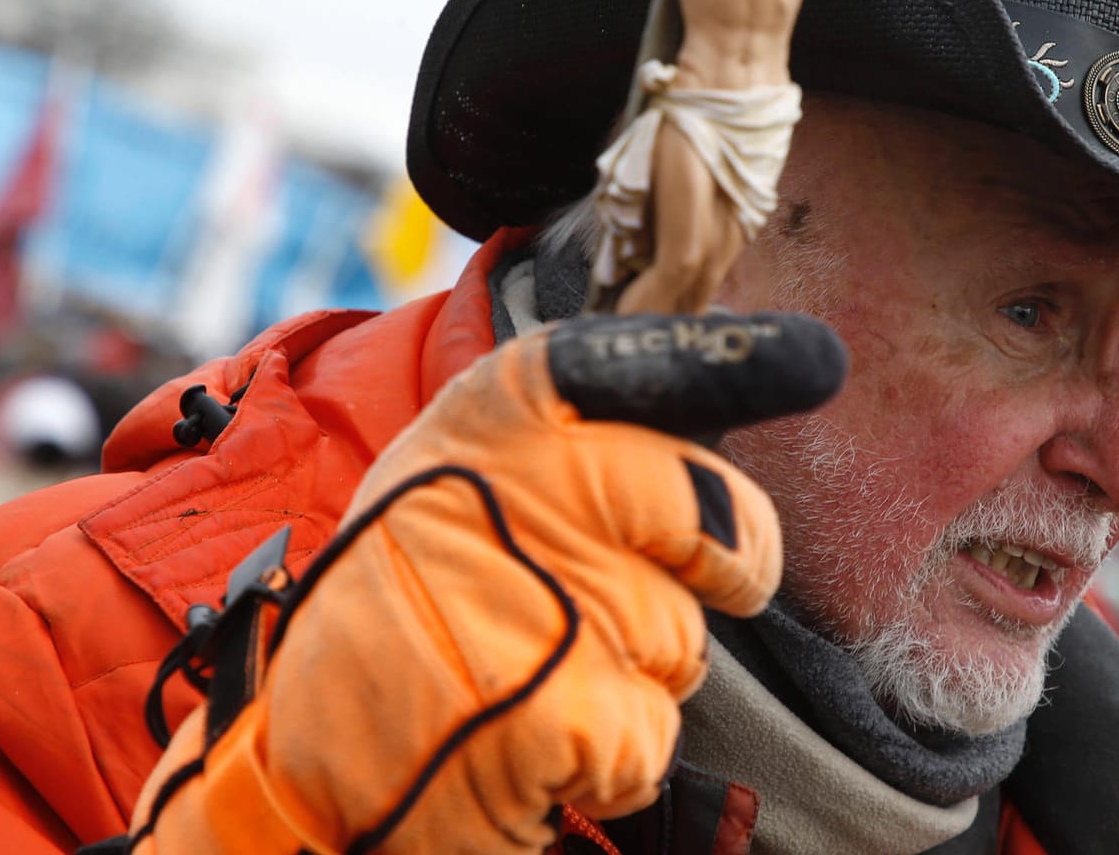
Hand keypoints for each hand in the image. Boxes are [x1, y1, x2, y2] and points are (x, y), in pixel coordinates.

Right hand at [131, 313, 846, 853]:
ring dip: (631, 677)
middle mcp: (529, 485)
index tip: (816, 360)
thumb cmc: (402, 603)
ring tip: (531, 673)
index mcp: (499, 413)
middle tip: (650, 595)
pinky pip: (651, 736)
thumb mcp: (454, 476)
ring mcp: (552, 596)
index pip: (644, 364)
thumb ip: (568, 437)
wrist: (302, 750)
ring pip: (685, 643)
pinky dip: (606, 759)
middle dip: (722, 569)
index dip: (738, 361)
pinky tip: (527, 738)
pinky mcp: (563, 709)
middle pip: (722, 524)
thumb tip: (718, 387)